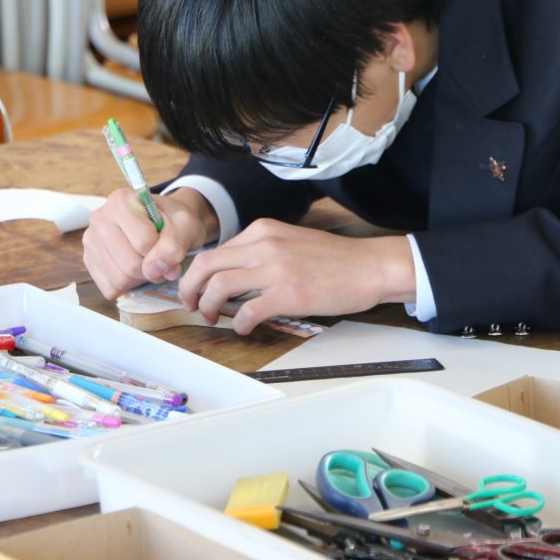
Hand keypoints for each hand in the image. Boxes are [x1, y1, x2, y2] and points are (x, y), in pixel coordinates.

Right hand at [83, 188, 217, 299]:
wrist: (164, 224)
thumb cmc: (173, 222)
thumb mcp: (185, 226)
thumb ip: (173, 246)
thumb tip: (153, 270)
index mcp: (120, 201)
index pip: (143, 242)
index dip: (163, 250)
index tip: (167, 242)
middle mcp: (99, 219)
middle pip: (130, 264)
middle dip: (153, 268)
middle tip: (162, 259)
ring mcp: (90, 241)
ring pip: (120, 279)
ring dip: (142, 278)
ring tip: (150, 263)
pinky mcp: (89, 262)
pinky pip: (110, 289)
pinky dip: (128, 286)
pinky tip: (135, 270)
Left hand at [178, 219, 416, 333]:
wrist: (369, 267)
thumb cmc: (334, 259)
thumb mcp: (289, 240)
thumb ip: (260, 251)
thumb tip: (231, 273)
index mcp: (262, 230)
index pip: (214, 252)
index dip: (196, 275)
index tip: (195, 290)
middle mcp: (264, 244)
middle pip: (205, 266)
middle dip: (189, 289)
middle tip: (191, 306)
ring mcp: (276, 269)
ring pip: (219, 287)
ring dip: (208, 307)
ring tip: (213, 318)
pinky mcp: (289, 293)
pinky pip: (247, 311)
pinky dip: (238, 323)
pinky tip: (244, 328)